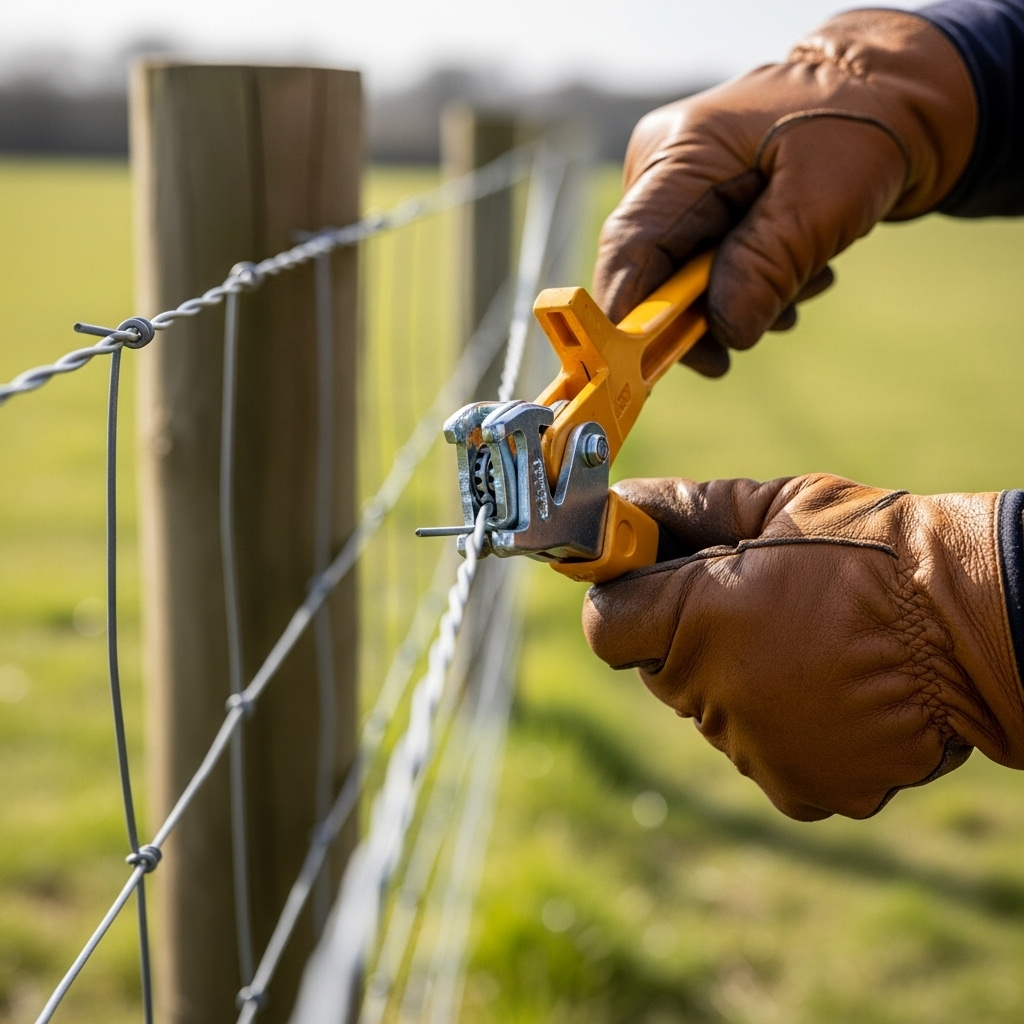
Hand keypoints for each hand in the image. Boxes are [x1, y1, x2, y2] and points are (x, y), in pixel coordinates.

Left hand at [583, 475, 1023, 819]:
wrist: (973, 623)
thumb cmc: (871, 549)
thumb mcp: (775, 505)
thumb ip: (684, 509)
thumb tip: (623, 505)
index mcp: (698, 618)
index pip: (607, 627)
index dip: (626, 603)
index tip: (651, 587)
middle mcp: (716, 692)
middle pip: (659, 672)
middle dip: (687, 642)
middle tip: (749, 612)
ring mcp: (757, 748)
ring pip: (712, 715)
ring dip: (739, 686)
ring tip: (807, 648)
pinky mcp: (798, 787)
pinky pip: (763, 756)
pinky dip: (784, 731)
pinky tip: (829, 692)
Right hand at [595, 10, 975, 376]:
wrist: (890, 99)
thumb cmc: (862, 129)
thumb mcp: (825, 197)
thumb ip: (769, 263)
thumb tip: (727, 331)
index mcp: (682, 150)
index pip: (631, 244)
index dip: (633, 311)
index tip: (650, 366)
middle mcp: (664, 168)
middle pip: (652, 270)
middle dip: (706, 312)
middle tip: (774, 321)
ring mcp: (679, 189)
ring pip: (682, 279)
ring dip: (742, 300)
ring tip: (808, 279)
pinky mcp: (699, 209)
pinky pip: (704, 270)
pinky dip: (752, 285)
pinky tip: (800, 268)